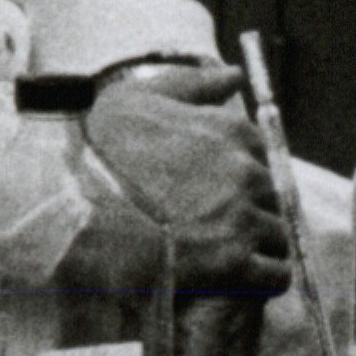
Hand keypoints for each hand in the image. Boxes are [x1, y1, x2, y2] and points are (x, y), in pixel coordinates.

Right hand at [77, 71, 289, 291]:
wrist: (76, 212)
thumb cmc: (99, 153)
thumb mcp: (135, 100)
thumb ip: (190, 85)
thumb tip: (234, 75)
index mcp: (231, 131)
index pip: (262, 156)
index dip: (240, 175)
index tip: (213, 191)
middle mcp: (246, 172)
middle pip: (272, 197)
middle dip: (250, 211)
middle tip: (214, 227)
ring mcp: (243, 218)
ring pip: (278, 236)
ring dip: (259, 247)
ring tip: (223, 256)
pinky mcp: (235, 264)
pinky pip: (277, 276)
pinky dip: (264, 280)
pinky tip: (240, 280)